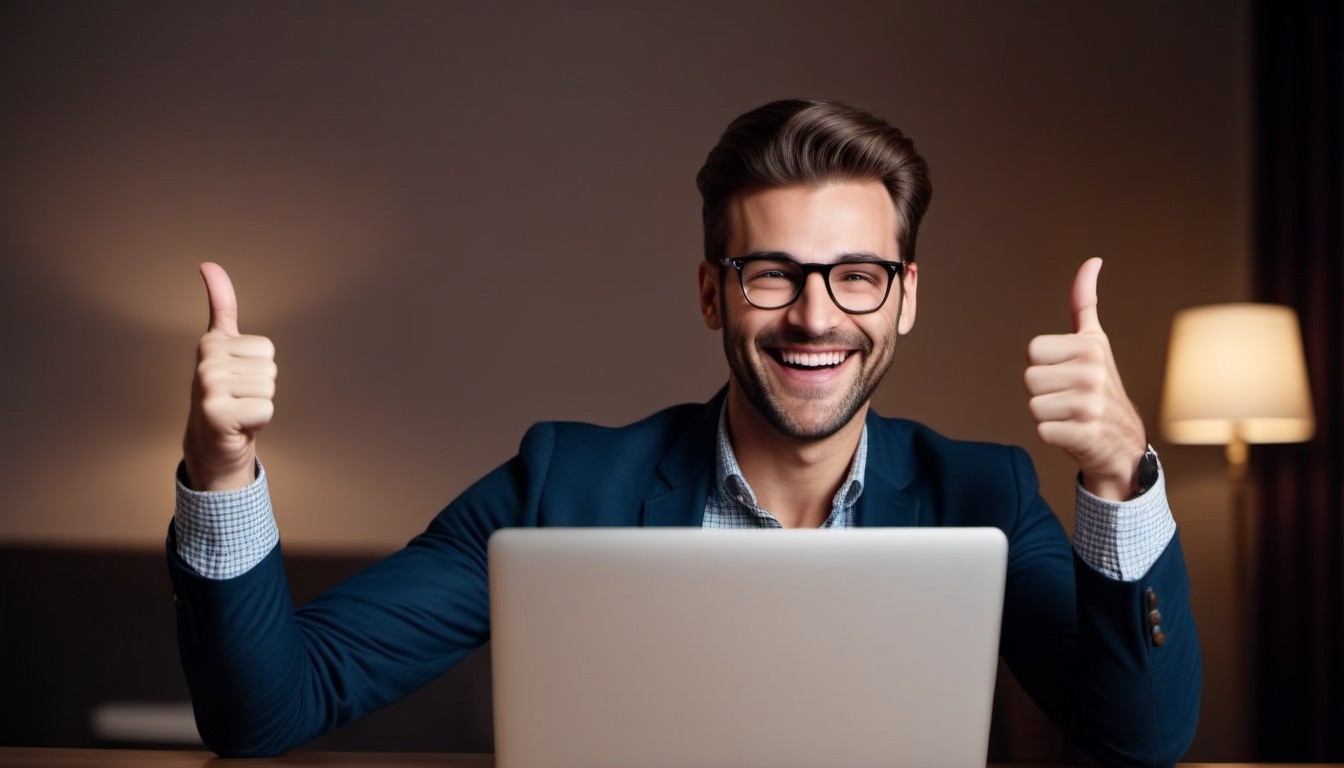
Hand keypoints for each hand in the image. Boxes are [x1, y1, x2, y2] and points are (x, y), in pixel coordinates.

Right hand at [182, 263, 276, 490]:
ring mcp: (208, 388)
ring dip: (258, 404)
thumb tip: (209, 264)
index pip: (267, 349)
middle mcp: (206, 363)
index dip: (260, 367)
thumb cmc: (223, 390)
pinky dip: (258, 421)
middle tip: (238, 397)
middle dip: (260, 387)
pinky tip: (238, 424)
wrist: (211, 440)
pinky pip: (265, 410)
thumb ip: (221, 306)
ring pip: (269, 390)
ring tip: (237, 409)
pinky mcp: (217, 414)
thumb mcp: (223, 345)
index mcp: (211, 343)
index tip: (237, 376)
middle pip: (270, 369)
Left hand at [1024, 258, 1146, 499]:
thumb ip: (1084, 304)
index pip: (1032, 351)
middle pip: (1029, 379)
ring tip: (1071, 415)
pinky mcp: (1085, 434)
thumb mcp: (1095, 343)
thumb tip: (1092, 261)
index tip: (1064, 373)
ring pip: (1033, 406)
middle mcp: (1094, 373)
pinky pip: (1041, 430)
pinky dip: (1052, 435)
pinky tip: (1073, 432)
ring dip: (1047, 415)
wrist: (1123, 442)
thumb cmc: (1099, 388)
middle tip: (1067, 398)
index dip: (1043, 365)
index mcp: (1091, 347)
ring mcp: (1091, 405)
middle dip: (1043, 392)